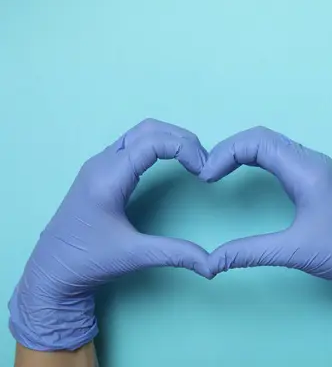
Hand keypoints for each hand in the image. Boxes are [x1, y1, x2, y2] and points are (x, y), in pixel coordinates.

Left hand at [9, 119, 212, 350]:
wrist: (51, 272)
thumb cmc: (87, 262)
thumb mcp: (133, 257)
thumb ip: (175, 254)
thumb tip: (211, 264)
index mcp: (108, 179)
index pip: (152, 142)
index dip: (184, 148)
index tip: (203, 170)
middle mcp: (101, 164)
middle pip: (148, 129)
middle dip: (181, 139)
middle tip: (203, 162)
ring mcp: (99, 165)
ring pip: (140, 133)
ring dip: (169, 139)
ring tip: (193, 160)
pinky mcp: (100, 171)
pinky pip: (133, 144)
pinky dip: (157, 145)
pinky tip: (171, 163)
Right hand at [201, 126, 331, 349]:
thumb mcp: (294, 251)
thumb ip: (250, 253)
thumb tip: (210, 262)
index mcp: (308, 170)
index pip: (259, 141)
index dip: (226, 152)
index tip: (207, 176)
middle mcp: (313, 161)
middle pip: (263, 137)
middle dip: (230, 150)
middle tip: (208, 173)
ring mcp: (317, 167)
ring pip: (273, 144)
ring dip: (243, 152)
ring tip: (219, 171)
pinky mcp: (317, 177)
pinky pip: (282, 155)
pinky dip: (257, 159)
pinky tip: (246, 173)